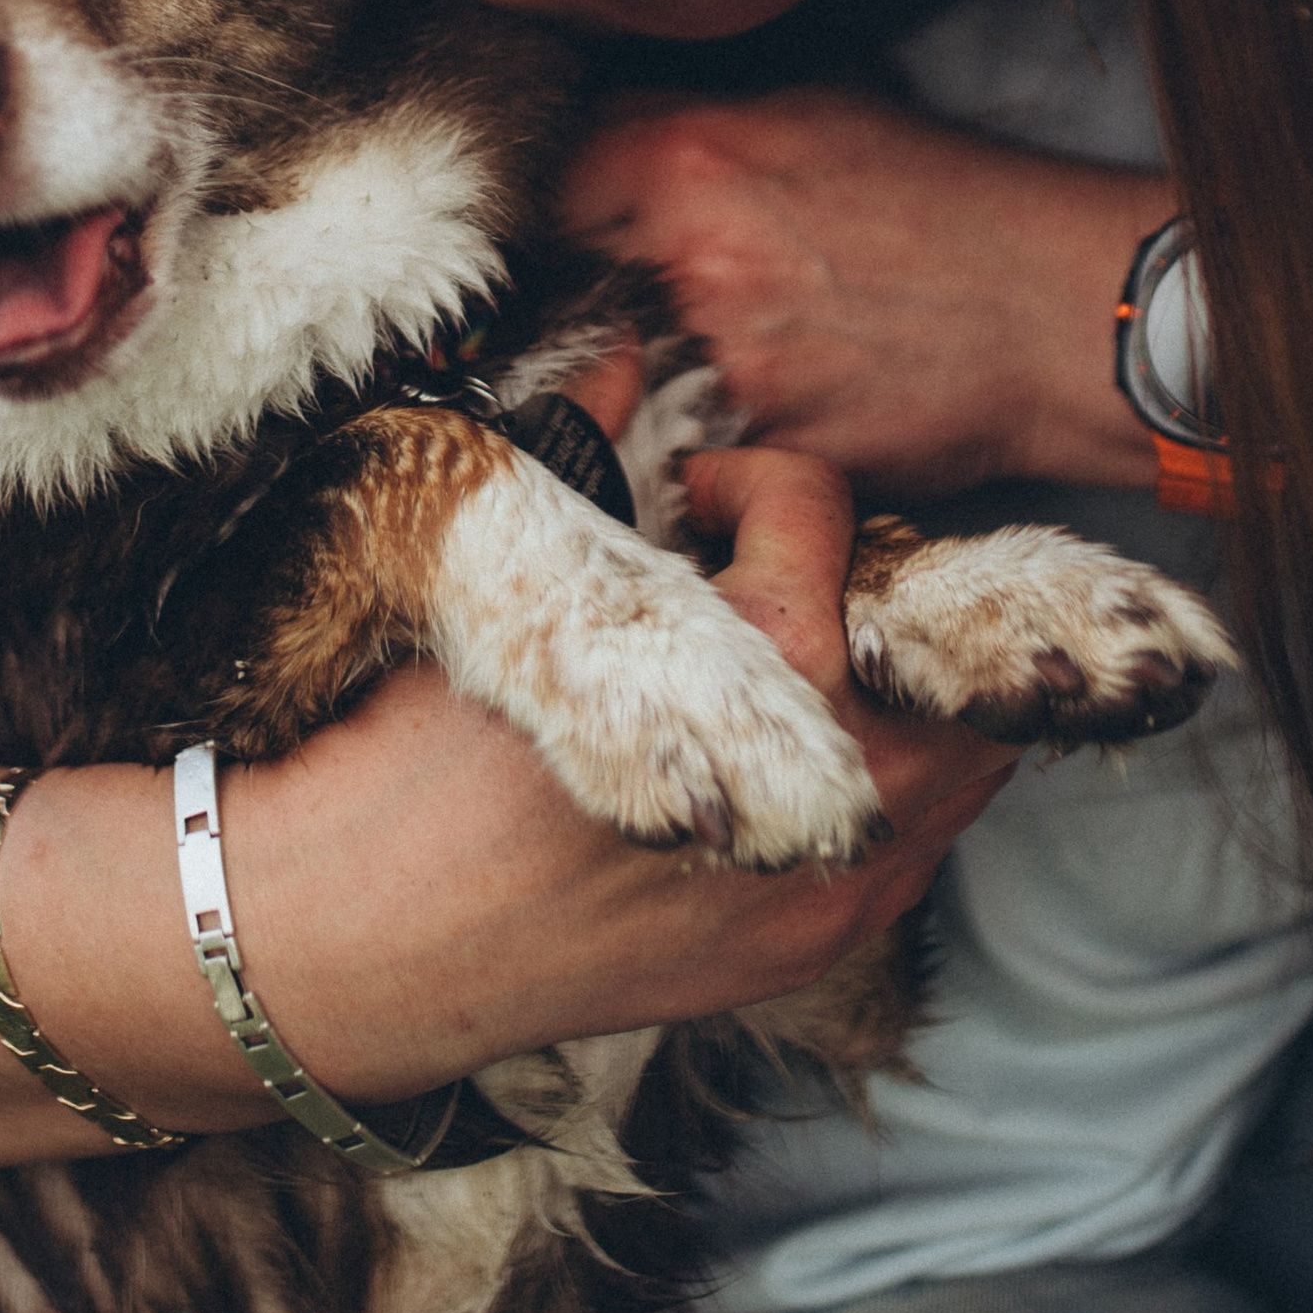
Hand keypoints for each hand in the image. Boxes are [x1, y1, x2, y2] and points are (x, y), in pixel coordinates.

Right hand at [131, 432, 1013, 1100]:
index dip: (758, 484)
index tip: (692, 499)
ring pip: (956, 752)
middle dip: (863, 580)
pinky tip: (795, 750)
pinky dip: (886, 780)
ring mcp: (826, 882)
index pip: (825, 517)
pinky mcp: (808, 949)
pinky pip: (915, 844)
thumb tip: (618, 362)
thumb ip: (582, 459)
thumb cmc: (408, 757)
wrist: (355, 941)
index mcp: (752, 667)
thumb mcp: (498, 581)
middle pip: (933, 635)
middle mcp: (823, 786)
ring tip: (795, 660)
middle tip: (774, 570)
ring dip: (897, 684)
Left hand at [562, 85, 1170, 491]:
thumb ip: (690, 119)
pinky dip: (704, 435)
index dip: (547, 213)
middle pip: (567, 288)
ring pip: (623, 375)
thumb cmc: (952, 202)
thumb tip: (601, 135)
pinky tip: (759, 410)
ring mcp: (721, 366)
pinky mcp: (760, 449)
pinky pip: (691, 446)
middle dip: (581, 296)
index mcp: (690, 160)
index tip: (554, 235)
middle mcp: (688, 262)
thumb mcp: (818, 112)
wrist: (1061, 315)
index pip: (546, 188)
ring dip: (641, 373)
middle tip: (614, 303)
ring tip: (713, 357)